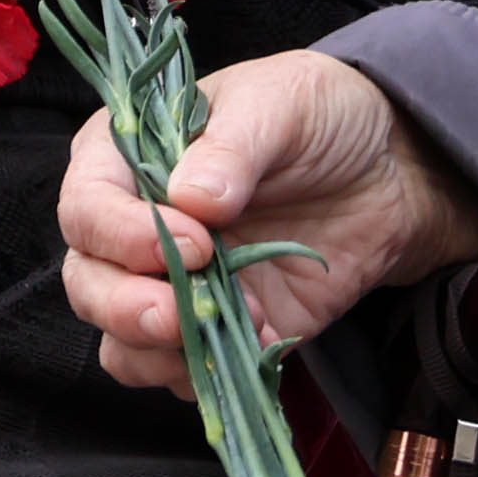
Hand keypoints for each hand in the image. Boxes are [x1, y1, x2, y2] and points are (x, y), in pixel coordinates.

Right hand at [56, 49, 477, 394]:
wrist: (392, 172)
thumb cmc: (320, 116)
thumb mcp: (280, 103)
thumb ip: (232, 146)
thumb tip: (190, 198)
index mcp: (128, 158)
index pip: (85, 206)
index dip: (121, 234)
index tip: (193, 242)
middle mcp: (135, 225)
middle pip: (88, 280)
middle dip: (123, 306)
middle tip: (179, 311)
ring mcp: (176, 285)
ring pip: (119, 340)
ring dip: (157, 350)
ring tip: (229, 327)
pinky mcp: (224, 330)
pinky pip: (182, 372)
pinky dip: (207, 374)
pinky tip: (256, 343)